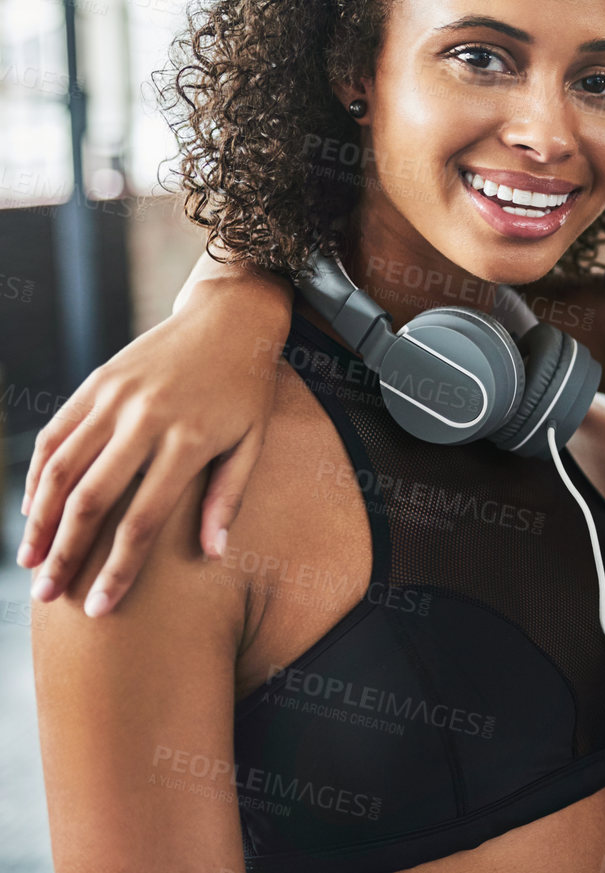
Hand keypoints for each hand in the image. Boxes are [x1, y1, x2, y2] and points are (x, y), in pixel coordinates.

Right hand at [19, 289, 282, 614]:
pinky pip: (57, 434)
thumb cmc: (246, 389)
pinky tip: (32, 511)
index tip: (100, 607)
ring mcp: (114, 399)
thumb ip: (228, 497)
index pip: (143, 521)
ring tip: (30, 562)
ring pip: (62, 468)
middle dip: (67, 554)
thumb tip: (213, 555)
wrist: (228, 319)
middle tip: (47, 597)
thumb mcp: (253, 441)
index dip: (118, 569)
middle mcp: (145, 420)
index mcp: (188, 441)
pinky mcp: (96, 383)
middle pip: (93, 500)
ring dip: (40, 521)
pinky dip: (39, 475)